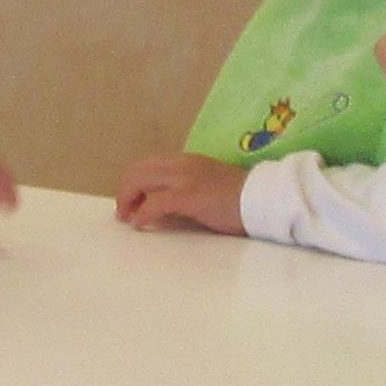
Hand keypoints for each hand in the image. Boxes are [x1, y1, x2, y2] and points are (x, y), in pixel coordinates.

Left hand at [116, 152, 247, 234]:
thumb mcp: (206, 188)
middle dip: (125, 190)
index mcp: (186, 161)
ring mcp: (184, 178)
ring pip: (140, 180)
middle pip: (137, 170)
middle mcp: (181, 164)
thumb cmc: (239, 200)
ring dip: (127, 200)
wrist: (262, 200)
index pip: (147, 164)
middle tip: (123, 212)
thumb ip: (183, 192)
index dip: (133, 182)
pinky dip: (142, 214)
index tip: (131, 200)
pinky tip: (140, 224)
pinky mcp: (188, 196)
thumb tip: (160, 208)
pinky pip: (155, 202)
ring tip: (128, 218)